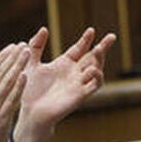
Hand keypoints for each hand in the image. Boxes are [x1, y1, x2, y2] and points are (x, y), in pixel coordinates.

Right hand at [0, 44, 28, 141]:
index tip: (13, 46)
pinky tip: (26, 75)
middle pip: (0, 72)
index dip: (2, 56)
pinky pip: (12, 99)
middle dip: (13, 57)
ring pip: (7, 83)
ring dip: (18, 67)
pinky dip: (19, 87)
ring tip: (28, 54)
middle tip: (24, 45)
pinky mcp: (1, 117)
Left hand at [13, 27, 115, 141]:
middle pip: (93, 58)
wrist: (29, 113)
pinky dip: (96, 77)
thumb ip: (36, 46)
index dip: (86, 40)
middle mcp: (73, 74)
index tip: (91, 30)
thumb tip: (44, 28)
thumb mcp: (31, 64)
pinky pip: (94, 86)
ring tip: (99, 50)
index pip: (79, 49)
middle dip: (103, 47)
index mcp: (63, 65)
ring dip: (100, 60)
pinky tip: (92, 69)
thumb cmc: (29, 91)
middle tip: (111, 36)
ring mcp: (78, 84)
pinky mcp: (79, 95)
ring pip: (97, 70)